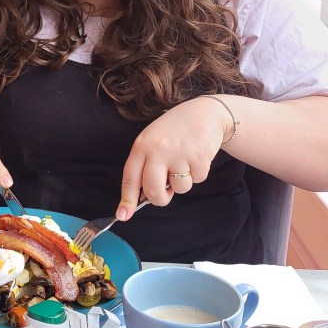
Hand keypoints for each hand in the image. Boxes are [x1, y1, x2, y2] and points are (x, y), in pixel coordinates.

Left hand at [116, 96, 228, 218]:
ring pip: (179, 189)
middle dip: (160, 198)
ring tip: (184, 160)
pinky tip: (196, 156)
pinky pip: (197, 180)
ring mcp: (179, 154)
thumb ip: (146, 165)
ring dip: (183, 182)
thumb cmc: (175, 130)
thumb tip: (142, 197)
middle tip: (166, 192)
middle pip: (153, 191)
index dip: (127, 199)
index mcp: (142, 146)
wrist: (204, 112)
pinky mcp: (199, 158)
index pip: (130, 177)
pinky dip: (198, 173)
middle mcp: (158, 150)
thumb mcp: (152, 140)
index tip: (123, 215)